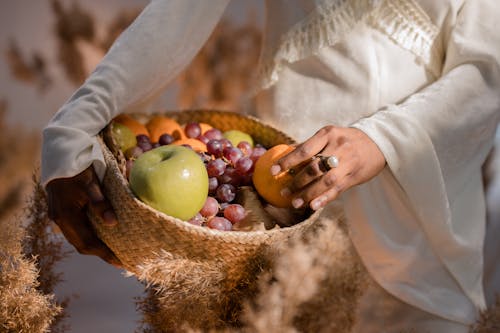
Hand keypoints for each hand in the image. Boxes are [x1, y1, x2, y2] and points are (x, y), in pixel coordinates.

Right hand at [46, 166, 121, 266]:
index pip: (87, 243)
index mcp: (66, 215)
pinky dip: (90, 235)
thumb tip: (112, 223)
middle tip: (121, 260)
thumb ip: (100, 202)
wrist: (60, 154)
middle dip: (101, 254)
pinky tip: (103, 235)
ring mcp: (59, 215)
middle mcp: (60, 219)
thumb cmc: (77, 167)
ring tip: (114, 251)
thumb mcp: (91, 182)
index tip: (120, 262)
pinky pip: (76, 230)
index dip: (104, 254)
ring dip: (95, 246)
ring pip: (78, 238)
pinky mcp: (62, 211)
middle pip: (81, 245)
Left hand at [271, 126, 385, 209]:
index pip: (304, 149)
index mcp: (328, 134)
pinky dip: (324, 199)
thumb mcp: (330, 135)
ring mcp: (348, 163)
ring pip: (325, 181)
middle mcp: (338, 147)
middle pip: (314, 167)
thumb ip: (310, 146)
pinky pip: (337, 190)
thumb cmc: (346, 139)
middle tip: (283, 191)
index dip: (287, 161)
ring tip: (294, 202)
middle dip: (296, 181)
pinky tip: (312, 206)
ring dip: (308, 193)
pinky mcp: (354, 176)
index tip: (272, 170)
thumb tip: (283, 154)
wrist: (378, 142)